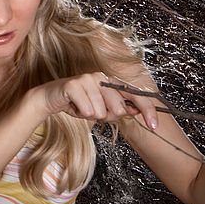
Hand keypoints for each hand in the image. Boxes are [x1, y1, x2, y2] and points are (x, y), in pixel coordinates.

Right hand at [37, 72, 158, 128]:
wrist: (50, 98)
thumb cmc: (78, 103)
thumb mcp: (101, 109)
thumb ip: (119, 109)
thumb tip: (137, 111)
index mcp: (111, 82)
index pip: (135, 95)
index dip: (147, 110)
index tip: (154, 125)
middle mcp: (102, 77)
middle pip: (118, 107)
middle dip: (107, 116)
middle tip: (94, 113)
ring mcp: (88, 79)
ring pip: (101, 111)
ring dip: (91, 116)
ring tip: (81, 109)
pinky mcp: (74, 85)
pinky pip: (87, 109)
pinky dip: (81, 113)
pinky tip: (74, 107)